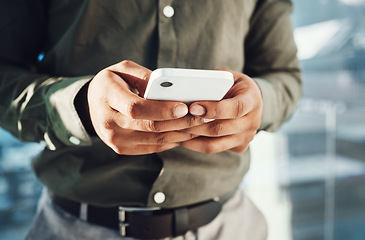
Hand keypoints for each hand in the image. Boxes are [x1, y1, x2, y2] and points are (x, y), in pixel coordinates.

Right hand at [86, 60, 205, 154]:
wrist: (91, 104)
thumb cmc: (112, 82)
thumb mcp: (123, 69)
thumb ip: (144, 76)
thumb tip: (169, 87)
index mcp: (107, 97)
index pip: (136, 108)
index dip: (161, 109)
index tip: (183, 107)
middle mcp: (108, 122)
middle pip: (149, 126)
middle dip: (180, 122)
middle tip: (203, 115)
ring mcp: (115, 139)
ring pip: (154, 140)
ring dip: (181, 133)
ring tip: (200, 124)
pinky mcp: (122, 149)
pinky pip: (152, 147)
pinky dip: (172, 141)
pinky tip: (186, 132)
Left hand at [179, 70, 262, 153]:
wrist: (250, 100)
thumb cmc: (233, 85)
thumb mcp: (228, 77)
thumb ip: (214, 82)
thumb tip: (188, 89)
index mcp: (253, 100)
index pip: (236, 108)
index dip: (214, 109)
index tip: (193, 107)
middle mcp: (253, 122)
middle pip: (221, 128)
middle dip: (196, 125)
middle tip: (175, 120)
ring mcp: (246, 137)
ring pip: (215, 144)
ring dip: (192, 137)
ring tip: (174, 131)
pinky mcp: (239, 147)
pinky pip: (213, 149)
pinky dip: (195, 144)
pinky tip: (181, 137)